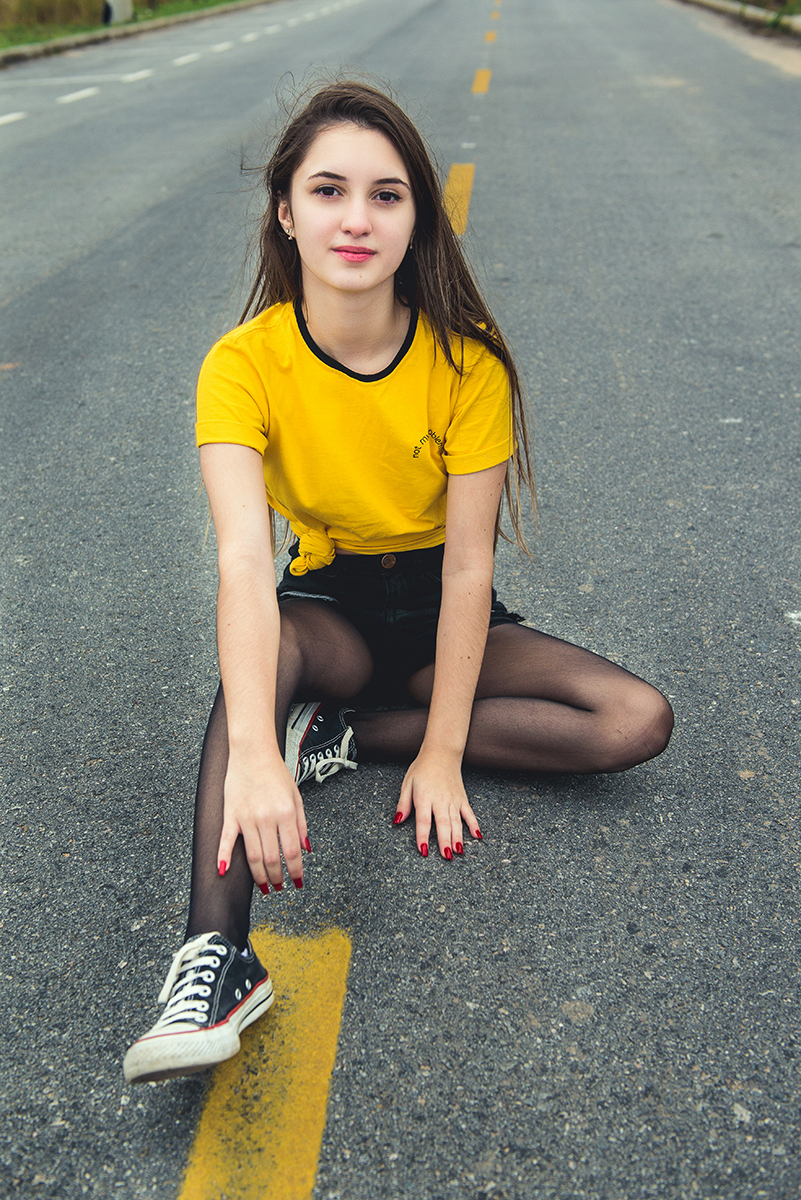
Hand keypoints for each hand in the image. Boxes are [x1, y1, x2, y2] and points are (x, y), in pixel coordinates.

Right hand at [217, 750, 307, 890]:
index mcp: (286, 813)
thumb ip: (301, 823)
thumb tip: (306, 849)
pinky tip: (223, 871)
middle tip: (279, 888)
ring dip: (259, 876)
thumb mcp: (296, 796)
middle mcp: (267, 818)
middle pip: (273, 858)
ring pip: (253, 855)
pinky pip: (226, 839)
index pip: (292, 852)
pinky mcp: (230, 814)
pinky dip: (223, 857)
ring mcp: (246, 817)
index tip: (297, 882)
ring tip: (264, 887)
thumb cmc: (276, 773)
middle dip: (277, 878)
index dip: (296, 871)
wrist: (253, 752)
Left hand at [394, 749, 480, 858]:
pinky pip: (469, 813)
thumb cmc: (422, 768)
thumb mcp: (407, 783)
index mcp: (424, 797)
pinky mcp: (462, 798)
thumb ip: (403, 803)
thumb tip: (397, 821)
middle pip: (443, 824)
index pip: (423, 821)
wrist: (441, 752)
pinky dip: (474, 824)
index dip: (423, 837)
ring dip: (458, 837)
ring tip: (459, 852)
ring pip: (456, 821)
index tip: (423, 851)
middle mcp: (440, 800)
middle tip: (446, 856)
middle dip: (445, 841)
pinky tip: (477, 836)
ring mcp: (453, 799)